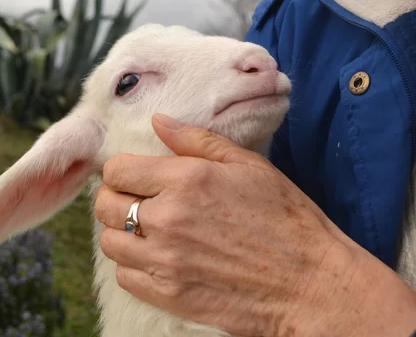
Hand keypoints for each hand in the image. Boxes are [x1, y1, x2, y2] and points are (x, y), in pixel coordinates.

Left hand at [95, 113, 415, 336]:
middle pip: (105, 205)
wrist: (309, 283)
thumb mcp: (247, 165)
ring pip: (110, 243)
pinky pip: (125, 277)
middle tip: (136, 198)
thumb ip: (196, 140)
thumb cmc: (285, 219)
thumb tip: (158, 121)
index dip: (121, 169)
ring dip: (121, 231)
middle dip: (115, 196)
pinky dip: (132, 265)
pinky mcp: (169, 295)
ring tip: (145, 228)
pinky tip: (155, 256)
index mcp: (185, 181)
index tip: (135, 174)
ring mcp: (165, 261)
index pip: (117, 170)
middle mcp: (167, 220)